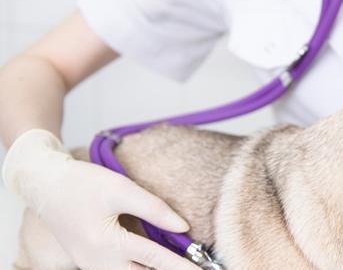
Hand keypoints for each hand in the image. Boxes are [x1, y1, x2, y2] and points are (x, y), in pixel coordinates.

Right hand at [2, 129, 199, 269]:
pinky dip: (140, 269)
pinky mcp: (90, 263)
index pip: (157, 260)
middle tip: (196, 269)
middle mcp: (99, 262)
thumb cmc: (82, 183)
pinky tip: (155, 262)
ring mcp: (93, 266)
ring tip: (180, 265)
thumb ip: (155, 209)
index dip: (183, 266)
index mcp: (108, 244)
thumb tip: (183, 228)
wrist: (44, 186)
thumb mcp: (121, 189)